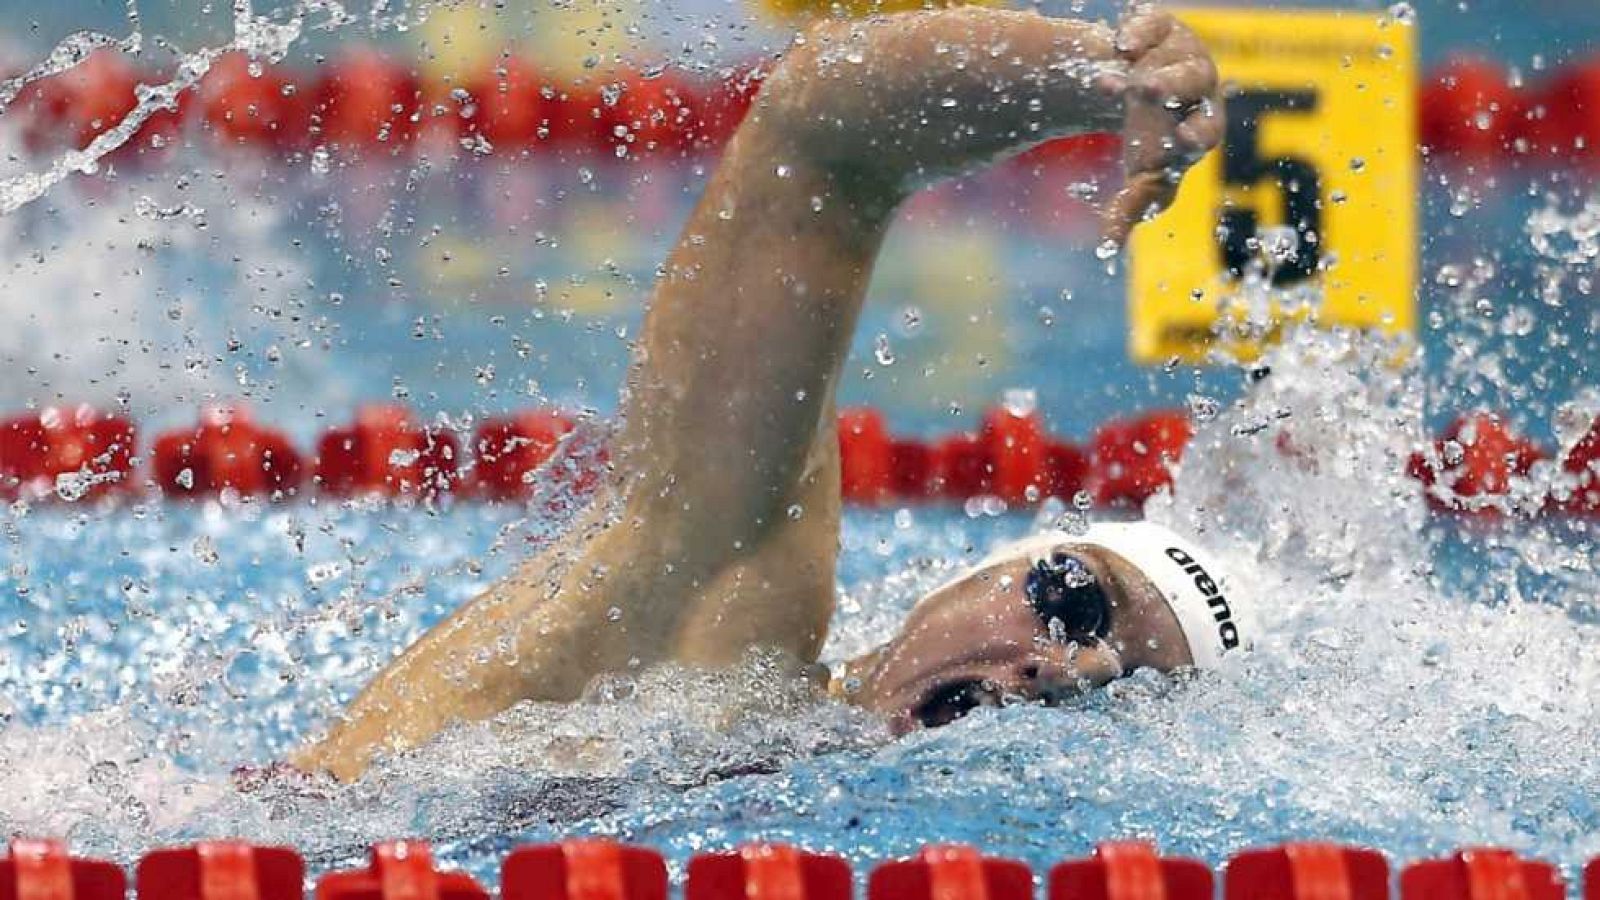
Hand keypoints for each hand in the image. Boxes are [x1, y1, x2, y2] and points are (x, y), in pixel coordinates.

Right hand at [1101, 8, 1223, 245]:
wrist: (1134, 84)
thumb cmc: (1149, 136)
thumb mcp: (1143, 172)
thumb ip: (1130, 206)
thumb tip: (1106, 248)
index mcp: (1201, 125)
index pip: (1206, 130)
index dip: (1196, 133)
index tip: (1180, 140)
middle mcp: (1198, 86)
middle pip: (1195, 83)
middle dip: (1173, 87)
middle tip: (1147, 90)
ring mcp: (1179, 54)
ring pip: (1177, 58)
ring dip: (1153, 68)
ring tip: (1125, 78)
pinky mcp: (1158, 28)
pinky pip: (1154, 25)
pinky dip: (1138, 32)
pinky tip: (1118, 45)